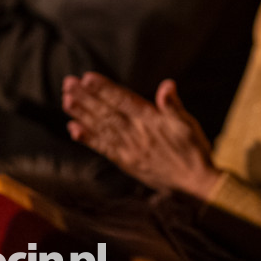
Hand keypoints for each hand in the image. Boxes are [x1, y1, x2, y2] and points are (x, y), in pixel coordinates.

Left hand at [62, 72, 219, 198]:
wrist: (193, 182)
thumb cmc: (193, 149)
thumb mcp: (188, 124)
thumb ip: (174, 106)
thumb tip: (167, 86)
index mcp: (150, 121)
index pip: (123, 101)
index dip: (105, 89)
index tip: (87, 78)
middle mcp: (135, 134)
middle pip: (106, 113)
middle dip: (86, 98)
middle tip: (68, 83)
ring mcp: (128, 149)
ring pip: (101, 128)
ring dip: (82, 114)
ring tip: (66, 100)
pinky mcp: (126, 161)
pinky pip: (103, 148)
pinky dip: (87, 138)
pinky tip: (73, 129)